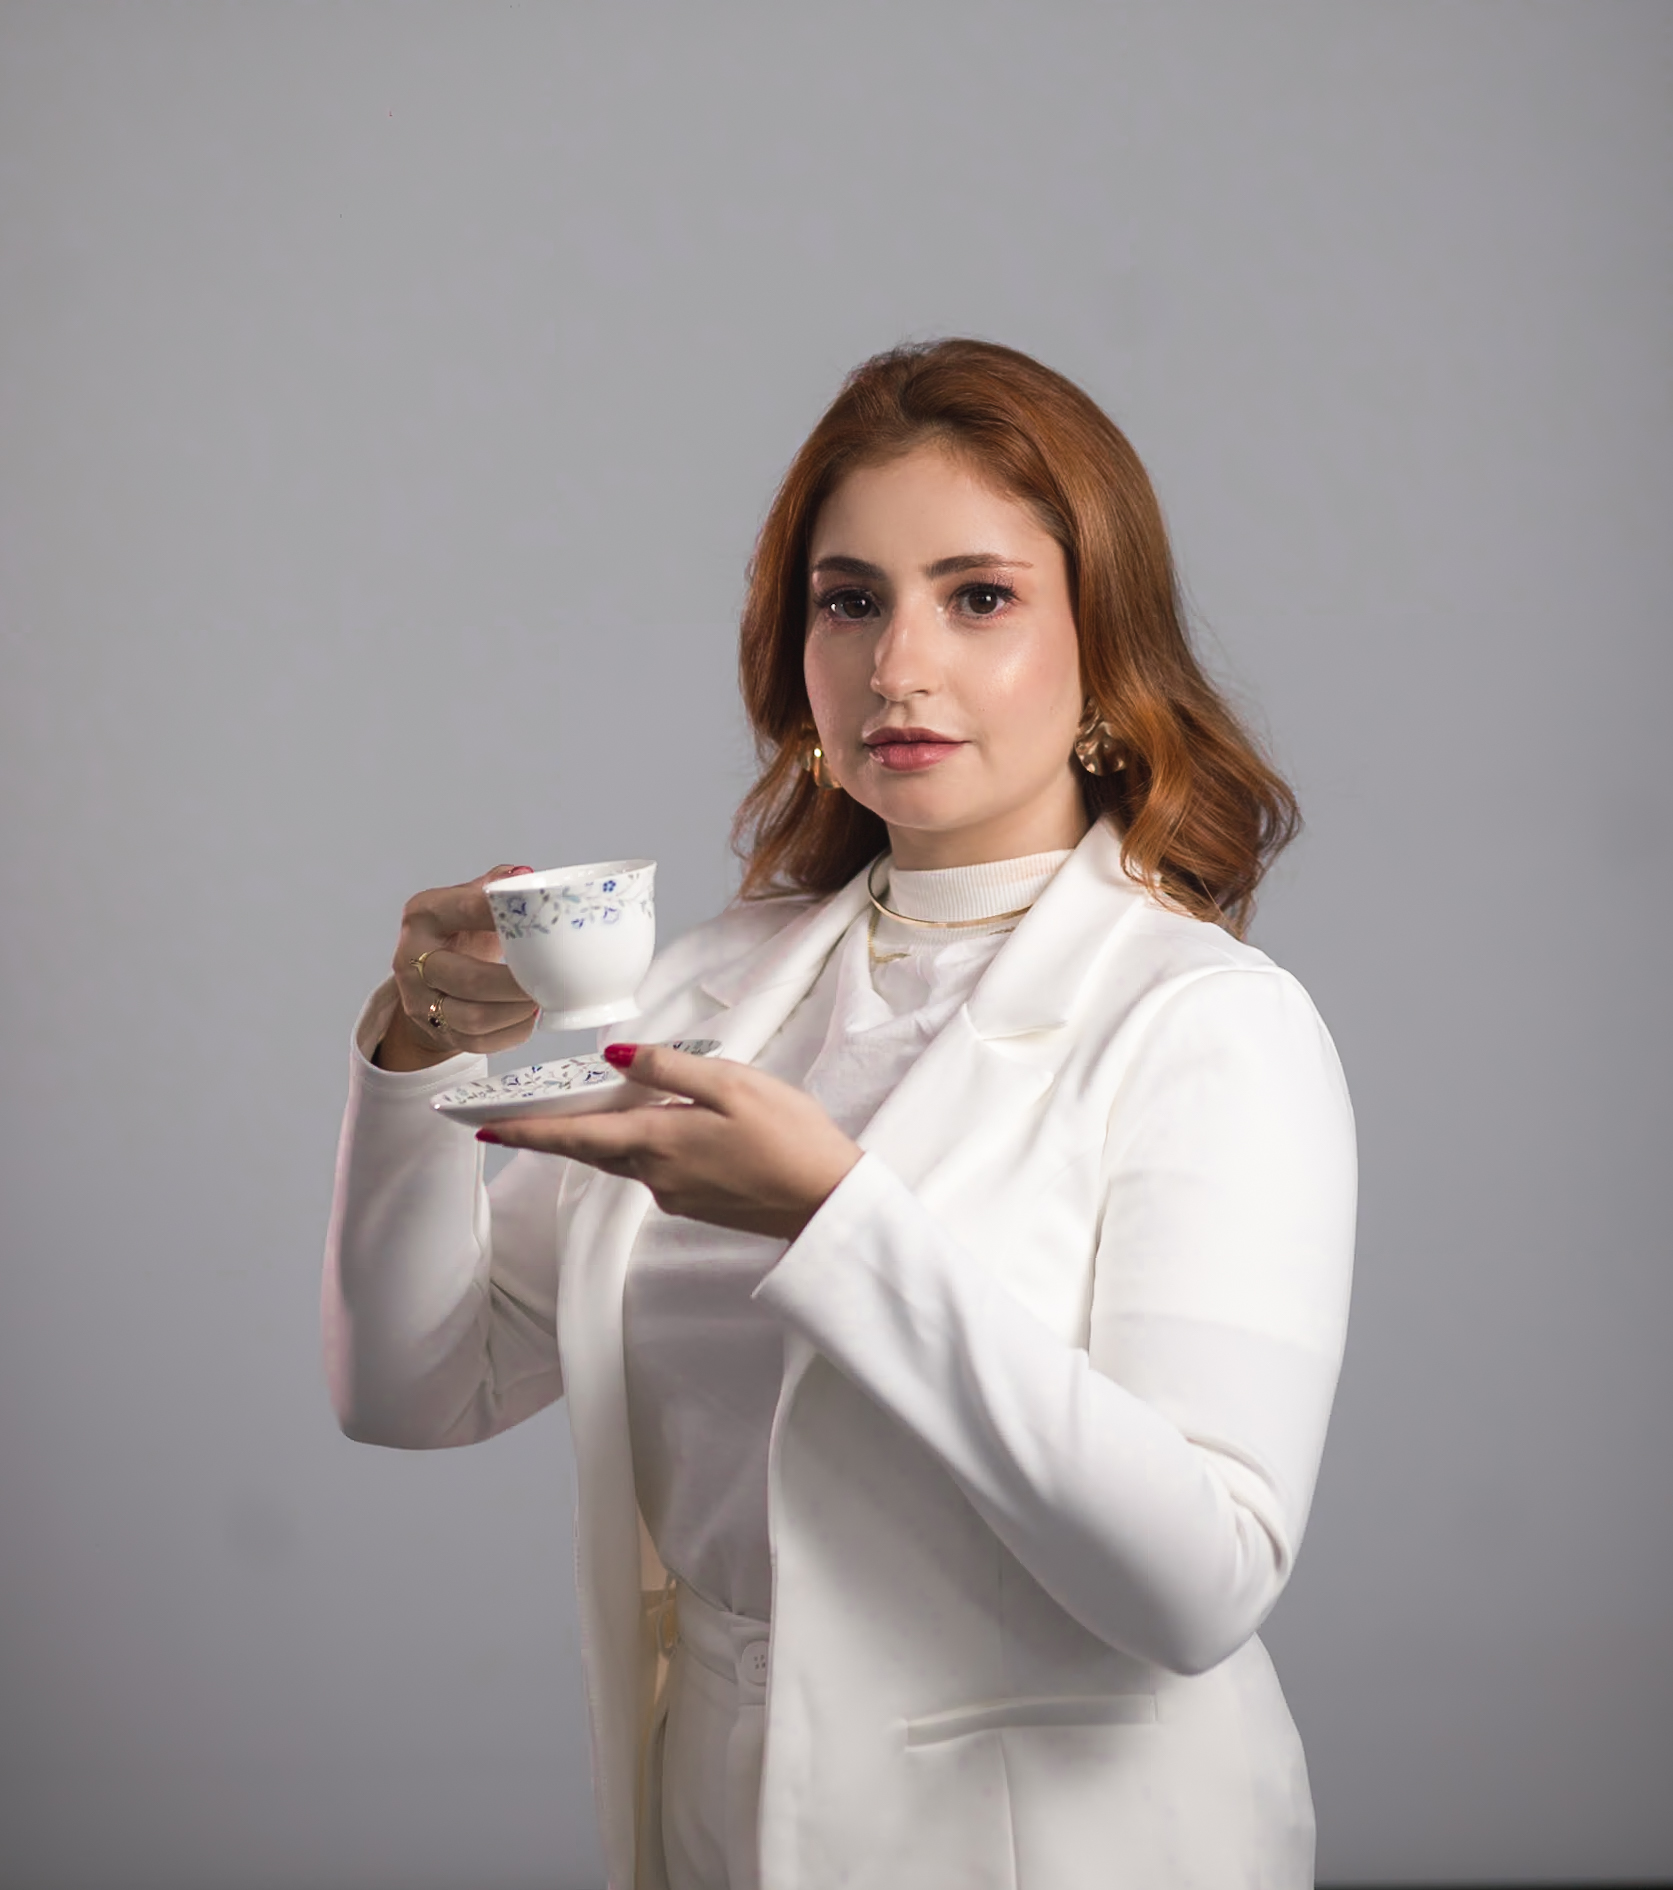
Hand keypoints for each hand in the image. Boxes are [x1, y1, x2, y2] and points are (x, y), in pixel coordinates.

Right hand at [376, 865, 541, 1070]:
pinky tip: (531, 1019)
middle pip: (467, 978)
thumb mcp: (469, 901)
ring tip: (544, 1000)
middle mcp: (411, 958)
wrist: (427, 977)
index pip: (466, 908)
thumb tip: (524, 875)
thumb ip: (494, 886)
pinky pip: (476, 1043)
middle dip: (514, 983)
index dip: (504, 913)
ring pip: (471, 1017)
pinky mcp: (435, 1031)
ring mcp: (418, 1000)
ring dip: (516, 1012)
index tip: (542, 918)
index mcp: (423, 914)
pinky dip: (510, 1033)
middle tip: (550, 978)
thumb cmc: (461, 932)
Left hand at [477, 1044, 863, 1240]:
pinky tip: (673, 1124)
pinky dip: (648, 1143)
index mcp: (658, 1141)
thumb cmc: (791, 1138)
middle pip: (593, 1148)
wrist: (829, 1203)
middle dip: (556, 1131)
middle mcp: (656, 1176)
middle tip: (518, 1113)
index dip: (526, 1132)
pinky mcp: (696, 1204)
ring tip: (607, 1101)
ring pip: (626, 1156)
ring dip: (609, 1132)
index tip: (484, 1129)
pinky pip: (656, 1168)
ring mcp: (675, 1195)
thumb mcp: (733, 1084)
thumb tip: (615, 1056)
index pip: (574, 1135)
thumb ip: (670, 1068)